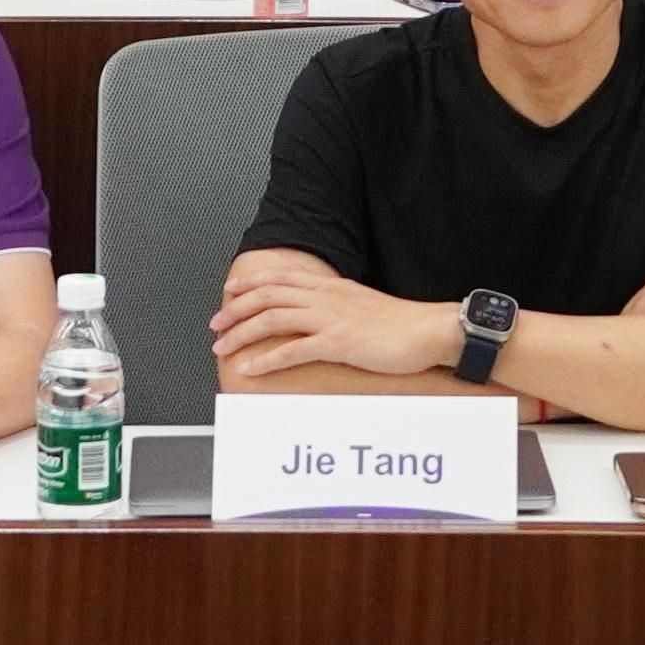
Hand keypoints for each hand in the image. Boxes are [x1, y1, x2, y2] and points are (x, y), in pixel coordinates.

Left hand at [209, 251, 455, 383]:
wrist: (428, 330)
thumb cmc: (401, 324)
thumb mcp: (363, 306)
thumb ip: (338, 307)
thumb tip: (319, 315)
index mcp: (332, 287)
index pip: (281, 277)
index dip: (251, 283)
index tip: (229, 291)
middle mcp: (326, 297)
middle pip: (269, 295)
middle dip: (236, 309)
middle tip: (216, 324)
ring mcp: (331, 318)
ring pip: (273, 318)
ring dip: (242, 332)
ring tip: (223, 347)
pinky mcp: (339, 342)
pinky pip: (294, 349)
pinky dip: (267, 359)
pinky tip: (251, 368)